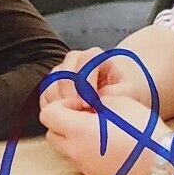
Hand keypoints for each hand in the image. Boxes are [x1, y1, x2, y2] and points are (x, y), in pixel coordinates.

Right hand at [38, 47, 154, 113]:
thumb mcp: (128, 91)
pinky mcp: (54, 84)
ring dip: (59, 103)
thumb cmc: (125, 88)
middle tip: (79, 114)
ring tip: (73, 117)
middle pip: (63, 74)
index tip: (88, 105)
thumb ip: (114, 94)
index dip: (83, 85)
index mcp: (94, 56)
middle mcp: (74, 59)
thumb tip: (95, 102)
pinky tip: (64, 118)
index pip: (82, 64)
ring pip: (51, 84)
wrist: (120, 88)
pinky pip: (45, 95)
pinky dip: (51, 107)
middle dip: (69, 97)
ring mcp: (62, 70)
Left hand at [40, 92, 162, 174]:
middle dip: (63, 122)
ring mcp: (86, 168)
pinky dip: (87, 152)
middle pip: (52, 134)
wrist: (164, 162)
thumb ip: (94, 101)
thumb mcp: (118, 102)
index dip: (62, 105)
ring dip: (74, 138)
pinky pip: (81, 162)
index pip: (47, 114)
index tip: (81, 104)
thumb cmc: (144, 130)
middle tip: (86, 116)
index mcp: (79, 131)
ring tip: (99, 130)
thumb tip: (85, 105)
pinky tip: (109, 146)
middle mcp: (77, 152)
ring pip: (65, 150)